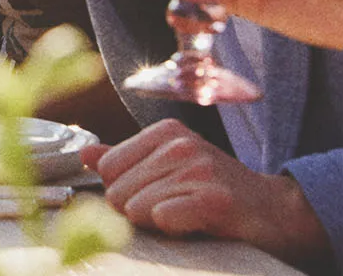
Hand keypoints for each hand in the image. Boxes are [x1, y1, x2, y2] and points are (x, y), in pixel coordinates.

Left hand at [83, 118, 327, 263]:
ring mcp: (198, 168)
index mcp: (164, 131)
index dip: (124, 190)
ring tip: (188, 213)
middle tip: (174, 207)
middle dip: (138, 209)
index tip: (155, 193)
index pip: (106, 167)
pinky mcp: (213, 198)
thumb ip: (125, 160)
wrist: (276, 212)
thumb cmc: (215, 190)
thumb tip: (84, 153)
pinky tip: (198, 223)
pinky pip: (162, 219)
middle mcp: (180, 143)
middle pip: (116, 191)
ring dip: (159, 221)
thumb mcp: (170, 166)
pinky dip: (176, 229)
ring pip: (136, 209)